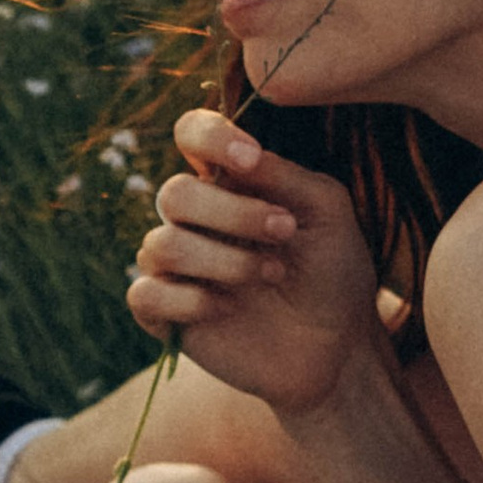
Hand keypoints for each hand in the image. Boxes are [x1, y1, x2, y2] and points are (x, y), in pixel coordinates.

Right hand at [126, 109, 384, 421]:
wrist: (337, 348)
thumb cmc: (334, 271)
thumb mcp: (327, 212)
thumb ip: (283, 175)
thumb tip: (239, 153)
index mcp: (229, 182)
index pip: (191, 134)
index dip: (208, 136)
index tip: (249, 159)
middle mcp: (195, 218)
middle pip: (175, 193)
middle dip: (232, 213)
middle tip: (286, 231)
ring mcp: (176, 266)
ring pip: (162, 245)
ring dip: (224, 261)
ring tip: (272, 275)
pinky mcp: (164, 313)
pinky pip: (145, 293)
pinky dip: (191, 301)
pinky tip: (229, 309)